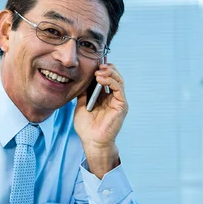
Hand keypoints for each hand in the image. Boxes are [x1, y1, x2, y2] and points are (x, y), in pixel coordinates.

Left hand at [74, 58, 127, 177]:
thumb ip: (83, 92)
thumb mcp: (81, 105)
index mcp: (104, 96)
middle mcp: (113, 97)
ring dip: (109, 73)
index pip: (106, 78)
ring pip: (118, 80)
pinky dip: (111, 81)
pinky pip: (119, 88)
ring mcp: (118, 101)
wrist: (92, 141)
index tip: (93, 62)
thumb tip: (81, 78)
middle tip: (97, 64)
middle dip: (106, 68)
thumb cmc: (86, 127)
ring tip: (98, 71)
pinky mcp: (122, 105)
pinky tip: (101, 78)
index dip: (100, 69)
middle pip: (114, 76)